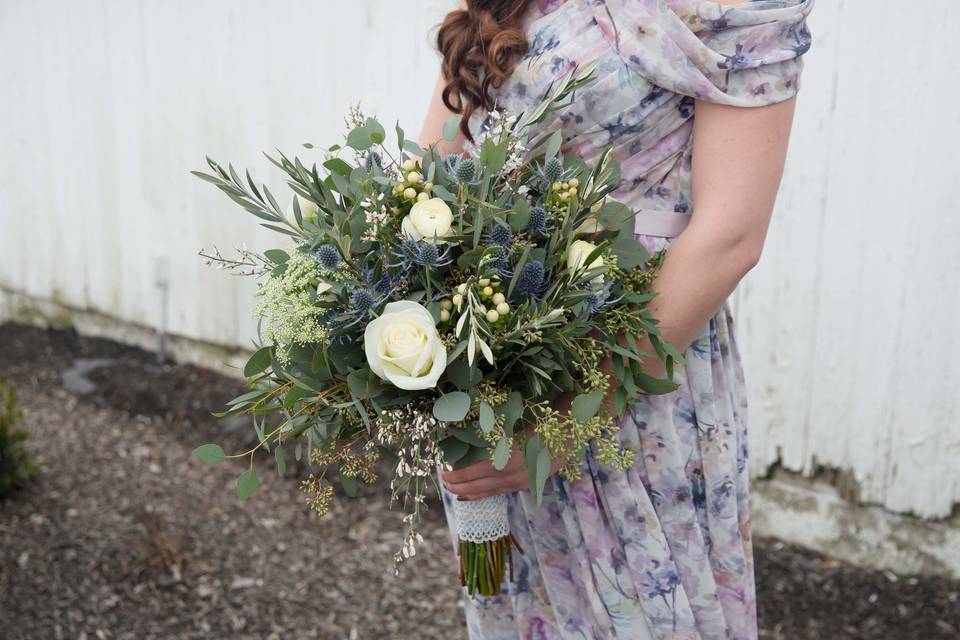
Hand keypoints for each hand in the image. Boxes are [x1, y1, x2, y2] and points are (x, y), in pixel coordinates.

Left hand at [442, 392, 573, 500]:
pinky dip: (483, 494)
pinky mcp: (526, 485)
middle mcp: (511, 473)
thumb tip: (458, 430)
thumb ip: (486, 430)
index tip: (443, 470)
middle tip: (444, 481)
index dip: (455, 473)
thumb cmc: (537, 419)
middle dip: (457, 485)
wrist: (569, 430)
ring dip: (468, 492)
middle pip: (477, 485)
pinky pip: (500, 492)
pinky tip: (472, 494)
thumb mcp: (510, 421)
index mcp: (505, 457)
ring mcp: (519, 482)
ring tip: (454, 490)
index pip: (472, 471)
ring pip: (488, 492)